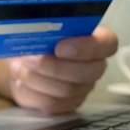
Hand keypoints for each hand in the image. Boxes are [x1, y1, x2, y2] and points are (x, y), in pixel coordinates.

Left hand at [0, 26, 117, 113]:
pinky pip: (52, 104)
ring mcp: (82, 89)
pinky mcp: (65, 105)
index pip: (108, 44)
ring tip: (21, 68)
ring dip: (38, 78)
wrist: (23, 61)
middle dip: (55, 66)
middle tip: (31, 59)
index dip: (87, 47)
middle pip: (88, 72)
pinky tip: (22, 81)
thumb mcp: (39, 27)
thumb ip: (45, 24)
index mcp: (96, 42)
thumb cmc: (38, 40)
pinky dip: (32, 92)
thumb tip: (35, 24)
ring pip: (66, 90)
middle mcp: (93, 67)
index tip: (60, 46)